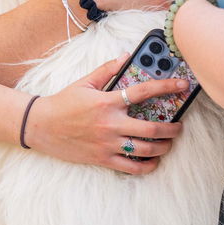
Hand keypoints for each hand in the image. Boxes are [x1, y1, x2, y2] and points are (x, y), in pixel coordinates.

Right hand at [23, 58, 186, 173]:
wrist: (41, 126)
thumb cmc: (63, 103)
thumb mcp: (84, 82)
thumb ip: (107, 70)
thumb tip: (125, 57)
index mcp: (107, 102)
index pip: (144, 92)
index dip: (167, 86)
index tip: (182, 85)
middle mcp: (111, 124)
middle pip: (152, 128)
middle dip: (173, 127)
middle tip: (179, 125)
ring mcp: (108, 144)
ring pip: (146, 150)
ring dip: (163, 147)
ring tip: (168, 142)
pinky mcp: (103, 159)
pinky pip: (131, 167)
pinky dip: (147, 166)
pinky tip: (153, 161)